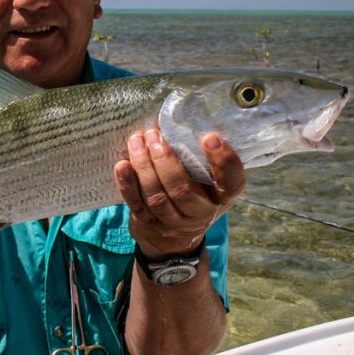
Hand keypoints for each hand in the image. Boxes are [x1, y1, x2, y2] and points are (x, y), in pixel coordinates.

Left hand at [114, 129, 245, 260]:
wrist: (176, 235)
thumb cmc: (194, 190)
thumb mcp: (207, 177)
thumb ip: (199, 156)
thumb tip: (178, 119)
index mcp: (222, 196)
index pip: (231, 182)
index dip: (223, 162)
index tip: (210, 137)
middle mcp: (202, 212)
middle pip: (182, 191)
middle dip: (164, 160)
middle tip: (154, 135)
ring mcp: (174, 223)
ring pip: (157, 198)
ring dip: (144, 167)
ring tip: (136, 141)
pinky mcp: (151, 224)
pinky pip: (137, 205)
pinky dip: (128, 185)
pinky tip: (122, 165)